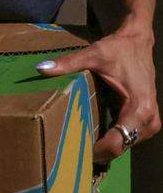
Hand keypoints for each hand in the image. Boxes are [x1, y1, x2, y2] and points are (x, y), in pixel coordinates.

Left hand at [36, 27, 157, 163]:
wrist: (138, 42)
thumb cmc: (119, 49)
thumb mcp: (93, 55)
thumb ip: (68, 63)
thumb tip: (42, 68)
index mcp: (139, 109)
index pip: (116, 142)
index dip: (94, 150)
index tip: (72, 149)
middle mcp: (149, 120)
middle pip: (119, 148)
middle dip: (96, 150)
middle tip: (69, 148)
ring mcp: (150, 123)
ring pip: (124, 145)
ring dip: (103, 146)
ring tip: (78, 142)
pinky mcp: (147, 121)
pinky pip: (127, 137)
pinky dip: (111, 138)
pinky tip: (92, 134)